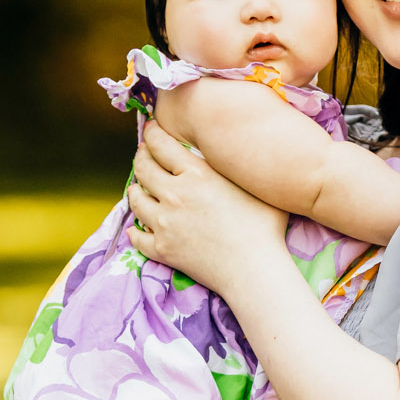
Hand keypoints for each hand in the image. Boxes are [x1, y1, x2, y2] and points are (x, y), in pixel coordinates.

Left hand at [125, 120, 288, 296]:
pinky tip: (137, 227)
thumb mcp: (254, 182)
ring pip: (135, 200)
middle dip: (141, 156)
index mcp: (196, 173)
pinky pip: (138, 236)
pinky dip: (136, 230)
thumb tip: (235, 150)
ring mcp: (164, 223)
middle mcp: (174, 194)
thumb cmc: (264, 226)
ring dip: (135, 190)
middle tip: (143, 153)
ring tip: (138, 187)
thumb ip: (237, 165)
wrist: (254, 269)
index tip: (152, 129)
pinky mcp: (162, 249)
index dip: (153, 133)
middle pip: (143, 168)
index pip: (161, 144)